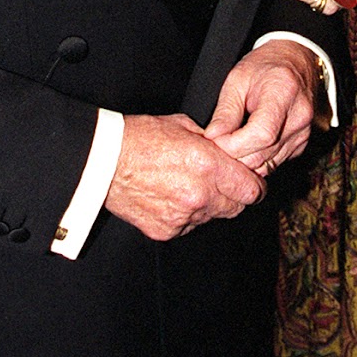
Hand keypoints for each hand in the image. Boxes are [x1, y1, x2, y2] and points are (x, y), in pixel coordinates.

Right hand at [105, 112, 265, 240]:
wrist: (102, 161)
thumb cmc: (139, 137)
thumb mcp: (183, 126)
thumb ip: (212, 142)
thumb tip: (229, 151)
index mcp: (208, 166)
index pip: (252, 190)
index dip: (254, 186)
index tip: (251, 181)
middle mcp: (200, 195)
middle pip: (237, 207)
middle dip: (234, 195)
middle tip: (220, 182)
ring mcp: (182, 216)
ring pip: (212, 217)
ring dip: (208, 205)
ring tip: (185, 185)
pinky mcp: (166, 230)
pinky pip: (188, 226)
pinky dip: (185, 215)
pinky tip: (169, 196)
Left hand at [205, 39, 323, 175]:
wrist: (294, 62)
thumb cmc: (264, 66)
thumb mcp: (237, 79)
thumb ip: (226, 111)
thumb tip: (213, 137)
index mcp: (284, 93)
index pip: (262, 134)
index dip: (234, 144)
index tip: (215, 139)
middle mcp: (299, 117)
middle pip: (263, 153)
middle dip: (234, 155)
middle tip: (216, 143)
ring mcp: (303, 133)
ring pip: (268, 164)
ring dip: (244, 160)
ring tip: (229, 143)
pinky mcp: (301, 144)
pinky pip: (274, 162)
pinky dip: (257, 159)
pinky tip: (246, 144)